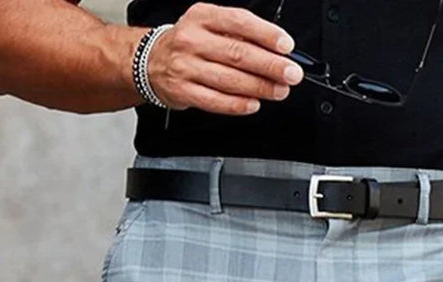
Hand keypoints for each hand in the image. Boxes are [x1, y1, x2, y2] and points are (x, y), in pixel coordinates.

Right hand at [147, 3, 302, 115]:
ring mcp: (186, 67)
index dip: (266, 35)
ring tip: (279, 91)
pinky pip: (216, 101)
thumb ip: (240, 34)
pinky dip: (238, 105)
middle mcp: (193, 40)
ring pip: (229, 80)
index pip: (239, 22)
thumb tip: (276, 51)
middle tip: (291, 74)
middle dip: (270, 66)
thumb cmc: (190, 44)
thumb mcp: (209, 25)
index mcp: (203, 16)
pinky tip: (254, 104)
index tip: (286, 46)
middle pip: (238, 53)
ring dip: (259, 87)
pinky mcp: (183, 91)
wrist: (152, 61)